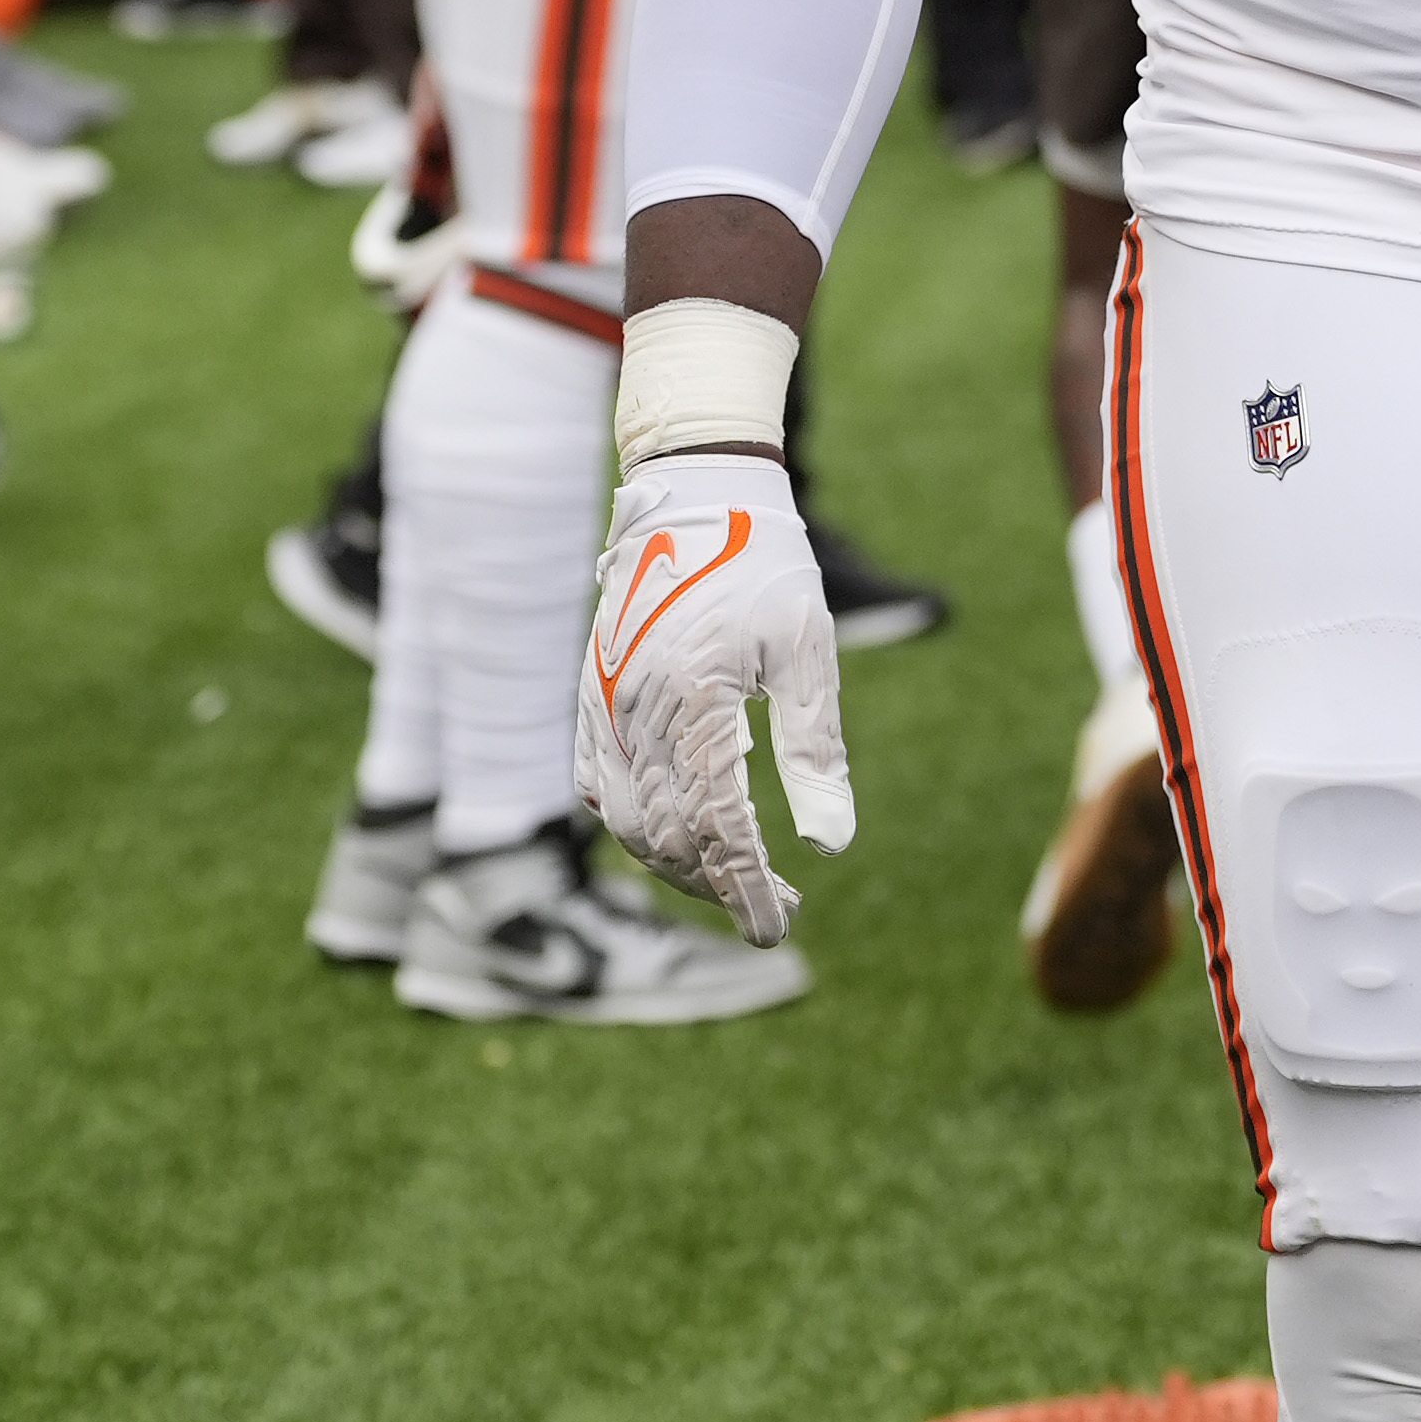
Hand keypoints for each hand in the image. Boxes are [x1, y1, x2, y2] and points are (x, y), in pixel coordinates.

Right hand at [572, 447, 851, 942]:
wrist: (695, 495)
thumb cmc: (764, 566)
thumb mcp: (809, 651)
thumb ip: (815, 749)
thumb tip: (831, 844)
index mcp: (693, 701)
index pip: (718, 828)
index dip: (747, 888)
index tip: (780, 926)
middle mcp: (634, 714)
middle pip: (668, 838)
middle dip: (718, 886)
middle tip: (773, 908)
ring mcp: (602, 708)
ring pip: (626, 822)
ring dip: (677, 865)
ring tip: (733, 879)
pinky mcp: (589, 699)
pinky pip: (595, 787)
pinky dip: (630, 827)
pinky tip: (669, 838)